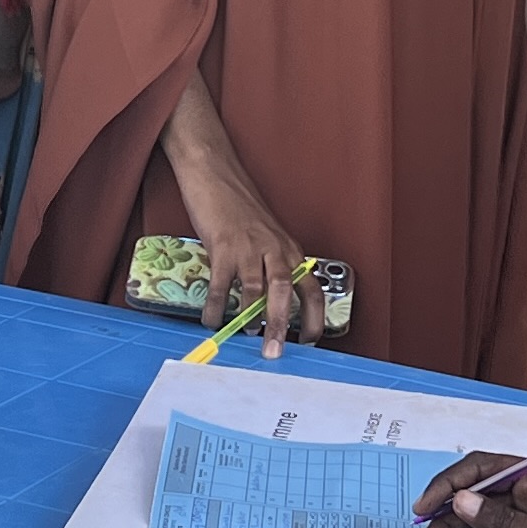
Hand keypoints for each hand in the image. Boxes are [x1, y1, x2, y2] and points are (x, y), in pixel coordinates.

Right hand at [174, 168, 319, 357]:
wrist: (216, 175)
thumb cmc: (240, 208)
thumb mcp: (267, 237)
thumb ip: (271, 267)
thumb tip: (266, 308)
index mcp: (289, 249)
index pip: (311, 289)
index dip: (314, 318)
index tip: (308, 341)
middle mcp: (274, 249)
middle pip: (286, 292)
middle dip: (280, 326)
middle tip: (274, 352)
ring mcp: (249, 247)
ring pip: (257, 290)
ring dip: (251, 318)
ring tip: (246, 335)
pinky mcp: (223, 246)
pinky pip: (222, 284)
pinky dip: (218, 306)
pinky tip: (212, 319)